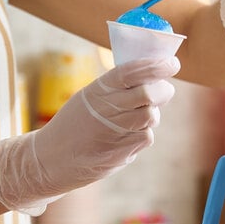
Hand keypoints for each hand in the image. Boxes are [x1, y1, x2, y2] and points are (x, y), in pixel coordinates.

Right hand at [0, 56, 179, 215]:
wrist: (52, 160)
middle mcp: (105, 110)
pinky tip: (126, 137)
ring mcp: (113, 132)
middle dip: (163, 90)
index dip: (154, 66)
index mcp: (96, 91)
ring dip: (152, 114)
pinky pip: (145, 137)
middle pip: (147, 95)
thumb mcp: (87, 99)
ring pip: (150, 117)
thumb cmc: (74, 126)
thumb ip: (115, 90)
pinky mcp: (120, 152)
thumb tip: (152, 78)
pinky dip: (142, 134)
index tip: (172, 63)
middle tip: (165, 89)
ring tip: (137, 117)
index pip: (130, 72)